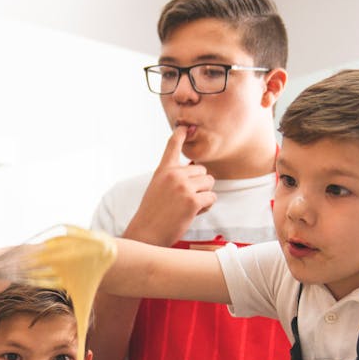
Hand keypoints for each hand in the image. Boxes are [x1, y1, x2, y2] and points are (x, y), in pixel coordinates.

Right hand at [122, 125, 216, 245]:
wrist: (146, 233)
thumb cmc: (152, 214)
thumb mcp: (157, 187)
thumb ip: (172, 177)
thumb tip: (196, 171)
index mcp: (163, 170)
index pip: (172, 146)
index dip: (180, 134)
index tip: (185, 126)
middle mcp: (173, 174)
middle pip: (202, 170)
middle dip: (199, 185)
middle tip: (185, 200)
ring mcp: (183, 186)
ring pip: (209, 182)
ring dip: (204, 195)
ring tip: (188, 206)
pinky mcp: (192, 200)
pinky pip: (212, 197)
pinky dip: (206, 206)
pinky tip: (193, 213)